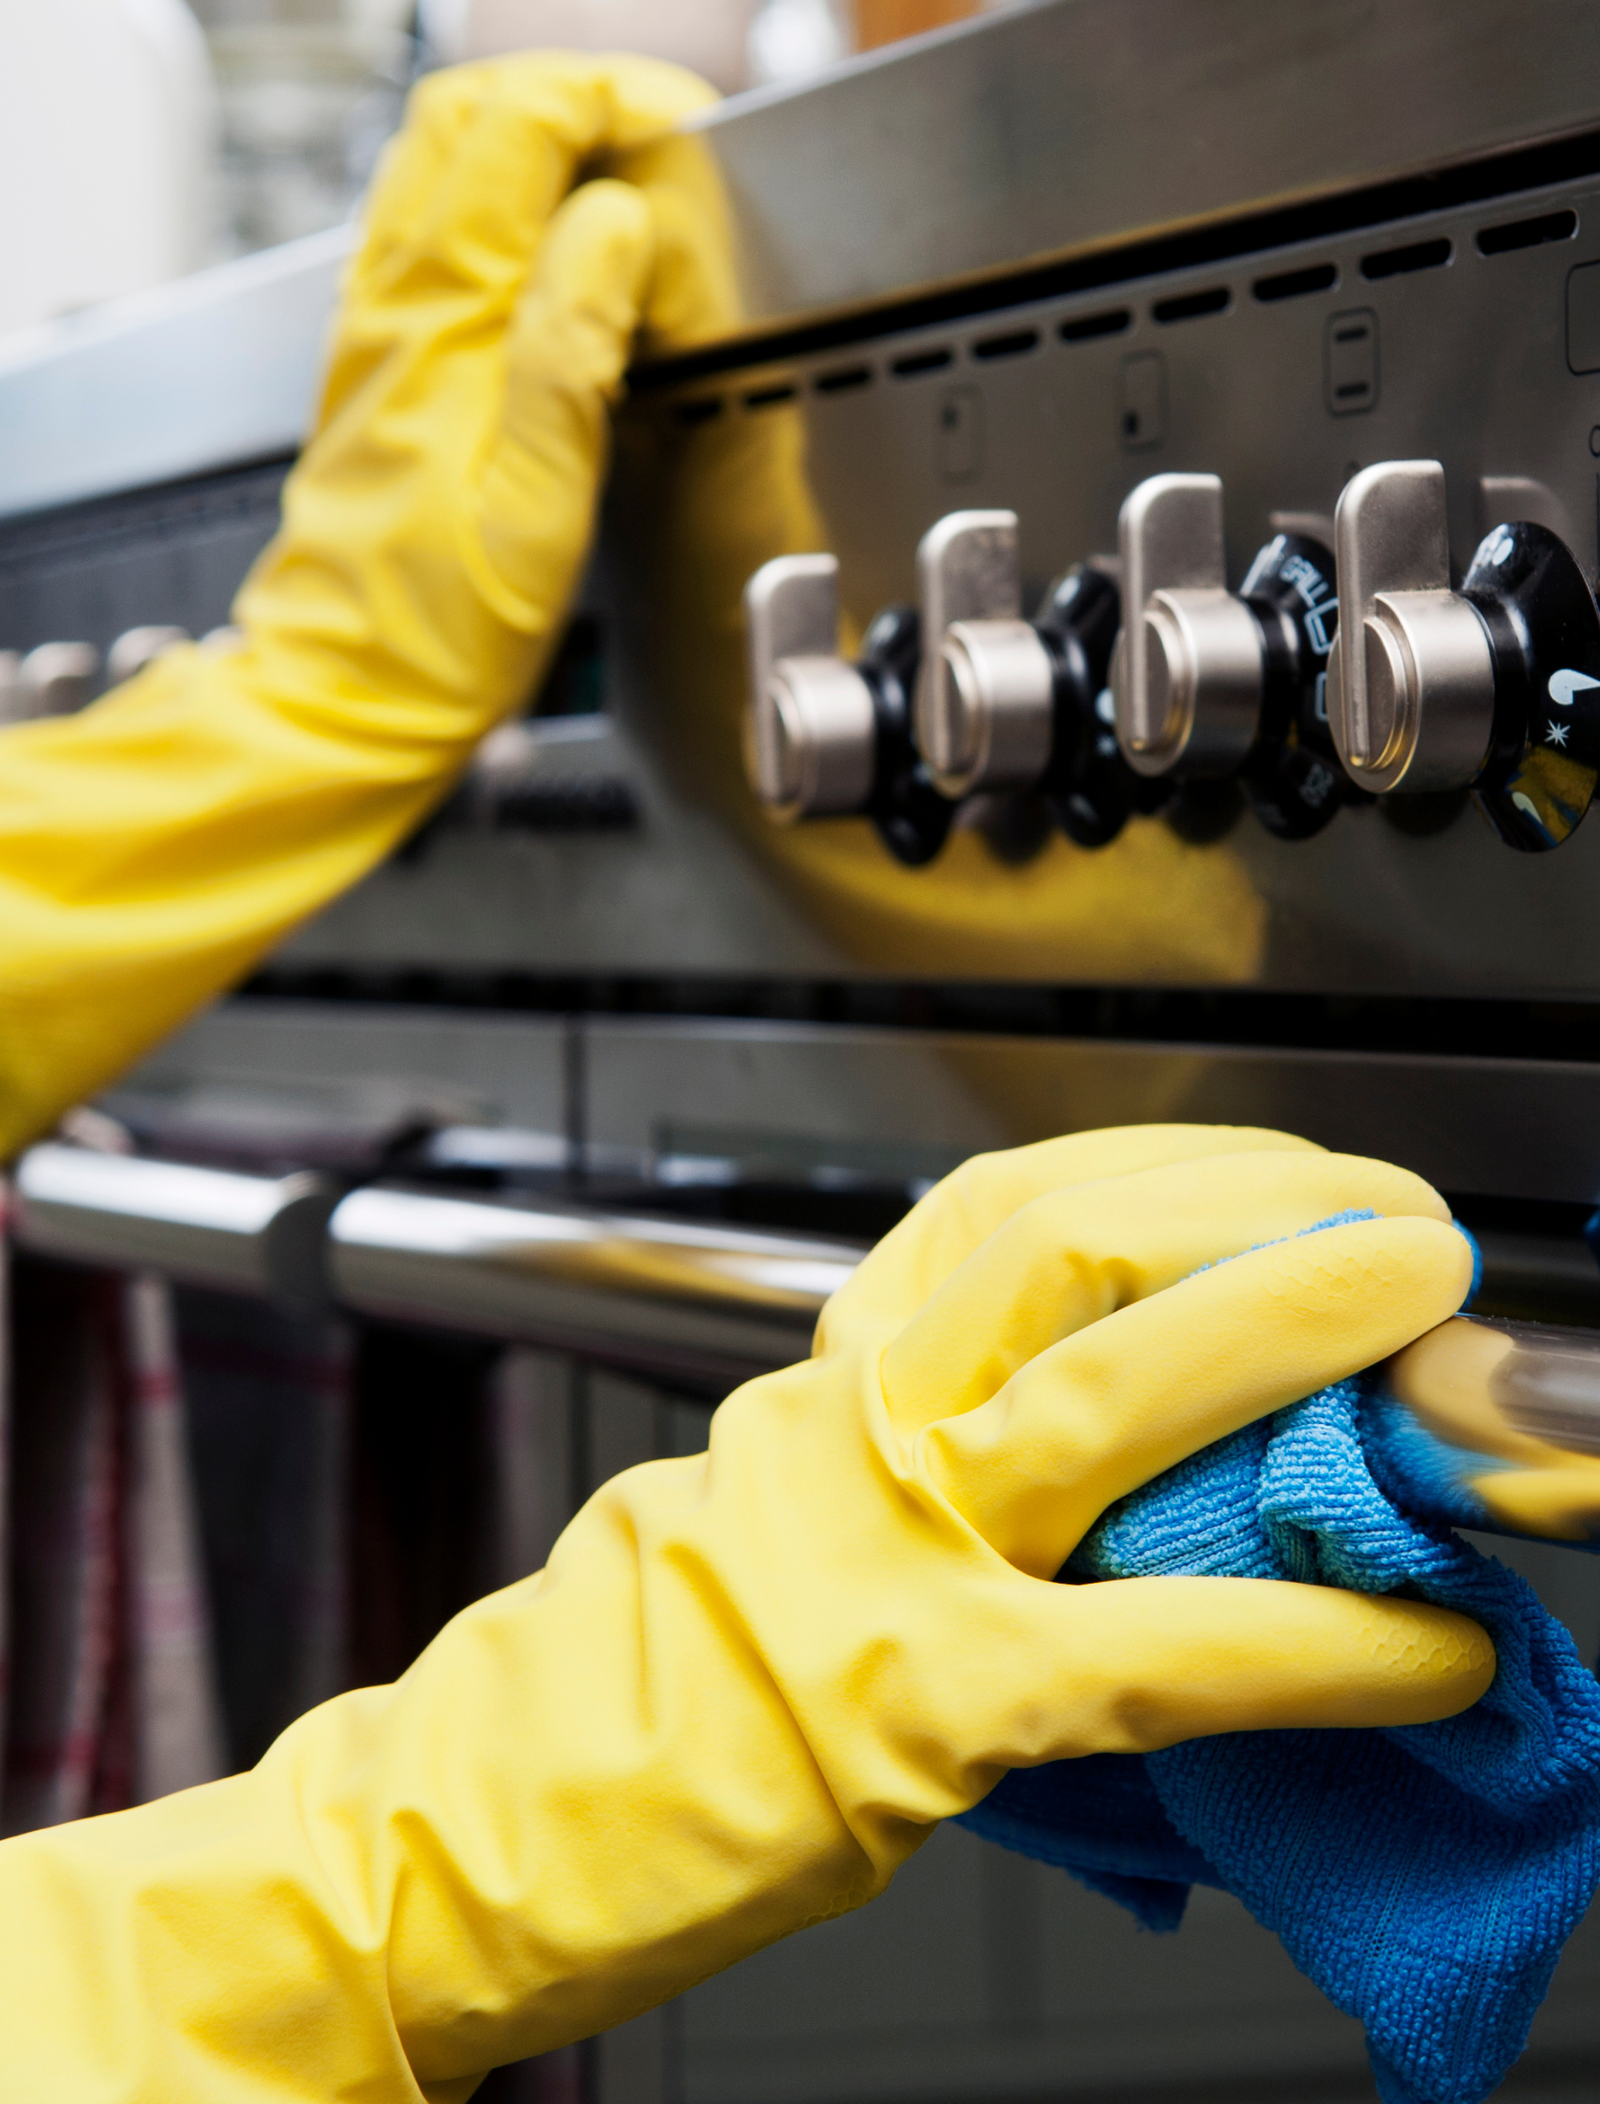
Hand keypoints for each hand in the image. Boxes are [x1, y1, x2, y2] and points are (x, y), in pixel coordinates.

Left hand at [0, 52, 714, 1153]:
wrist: (350, 692)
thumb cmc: (438, 626)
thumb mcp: (537, 498)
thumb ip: (572, 345)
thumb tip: (618, 222)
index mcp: (438, 320)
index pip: (511, 123)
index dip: (608, 96)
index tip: (684, 128)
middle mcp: (396, 302)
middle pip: (467, 110)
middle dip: (576, 92)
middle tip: (667, 134)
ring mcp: (384, 323)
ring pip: (445, 156)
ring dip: (542, 134)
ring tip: (630, 175)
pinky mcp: (390, 357)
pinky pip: (441, 223)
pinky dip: (511, 194)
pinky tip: (566, 245)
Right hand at [0, 1126, 1492, 2097]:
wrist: (462, 1826)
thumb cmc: (616, 1690)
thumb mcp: (763, 1525)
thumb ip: (912, 1476)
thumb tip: (1116, 1493)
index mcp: (821, 1380)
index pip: (1003, 1207)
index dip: (1172, 1167)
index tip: (1284, 1170)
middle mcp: (850, 1425)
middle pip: (1073, 1246)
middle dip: (1263, 1209)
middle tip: (1401, 1222)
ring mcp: (883, 1549)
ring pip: (1115, 1388)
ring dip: (1297, 1337)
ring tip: (1432, 1330)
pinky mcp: (918, 1701)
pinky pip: (1155, 1650)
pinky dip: (1312, 1640)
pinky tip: (1422, 1643)